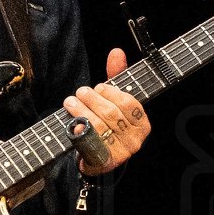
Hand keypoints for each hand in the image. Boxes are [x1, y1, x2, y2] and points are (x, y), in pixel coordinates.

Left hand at [65, 48, 151, 175]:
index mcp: (142, 124)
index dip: (111, 92)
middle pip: (112, 113)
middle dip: (93, 99)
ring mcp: (121, 153)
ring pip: (100, 126)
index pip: (129, 103)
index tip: (98, 87)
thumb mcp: (114, 101)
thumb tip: (116, 52)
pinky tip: (72, 122)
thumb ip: (117, 77)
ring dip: (82, 111)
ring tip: (70, 102)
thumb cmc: (108, 126)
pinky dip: (80, 130)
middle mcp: (135, 140)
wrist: (97, 159)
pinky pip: (91, 142)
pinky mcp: (104, 162)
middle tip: (80, 92)